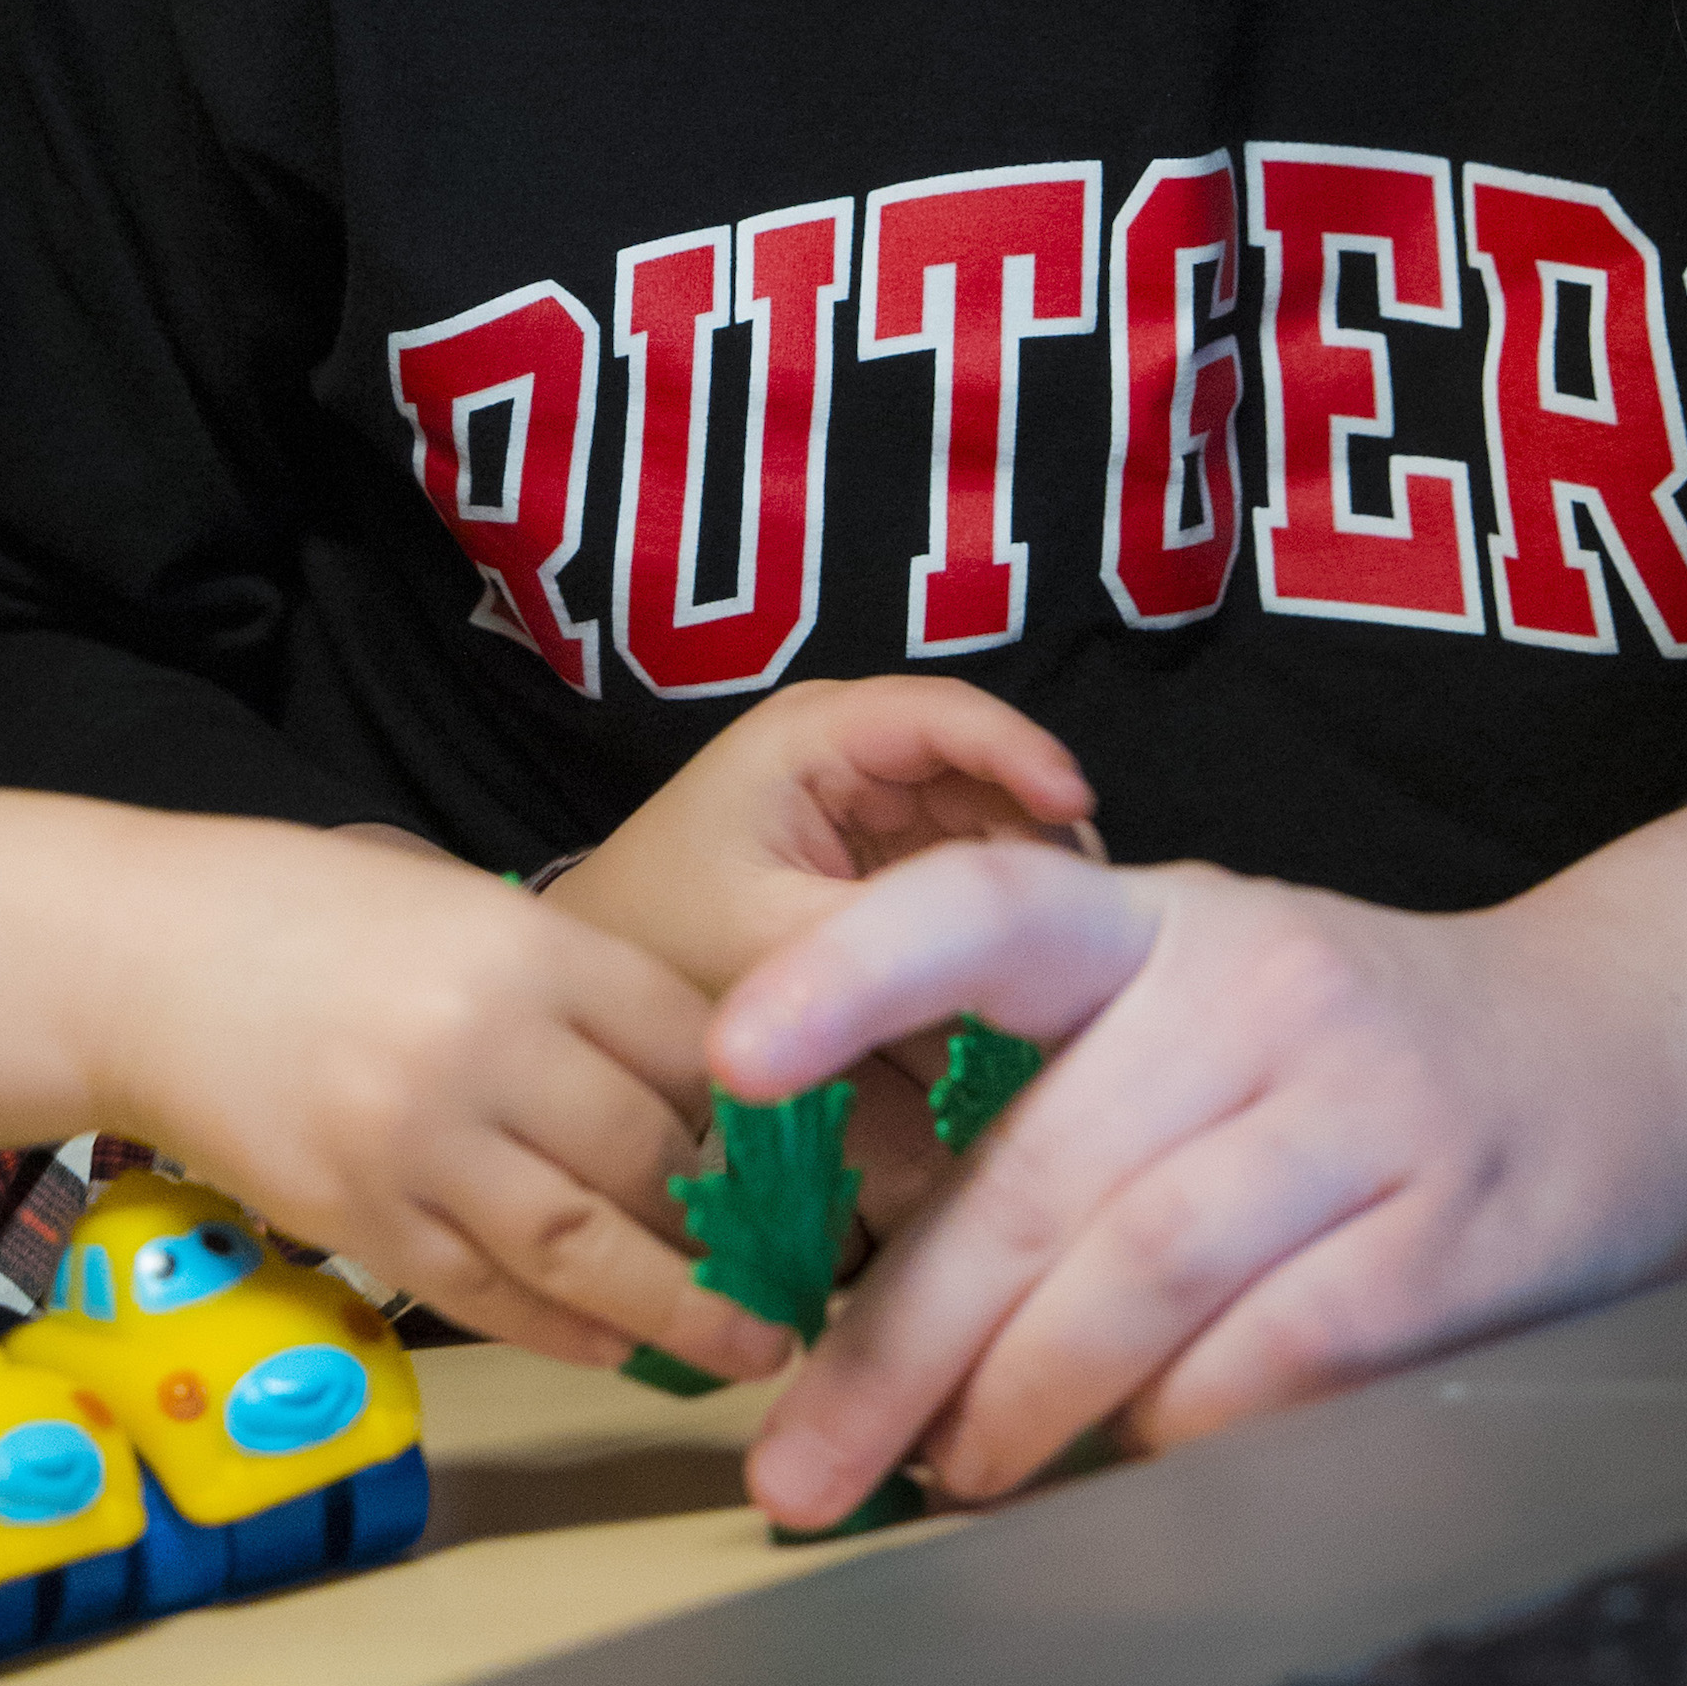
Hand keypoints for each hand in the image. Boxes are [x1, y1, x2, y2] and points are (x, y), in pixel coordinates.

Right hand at [0, 788, 790, 1383]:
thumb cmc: (304, 914)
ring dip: (684, 1308)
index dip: (763, 1112)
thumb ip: (562, 982)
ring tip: (755, 1344)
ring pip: (587, 1248)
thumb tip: (691, 1084)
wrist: (137, 957)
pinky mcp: (358, 1219)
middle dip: (738, 1222)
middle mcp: (482, 1046)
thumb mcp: (452, 902)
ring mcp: (416, 1142)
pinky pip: (488, 1294)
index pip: (689, 1045)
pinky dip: (569, 1329)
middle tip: (801, 1265)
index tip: (811, 1158)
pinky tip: (621, 1345)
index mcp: (521, 947)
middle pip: (654, 1156)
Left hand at [566, 671, 1095, 999]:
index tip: (1078, 807)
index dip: (1018, 751)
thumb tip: (992, 961)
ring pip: (990, 822)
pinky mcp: (887, 851)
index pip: (941, 715)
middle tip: (1085, 919)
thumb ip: (875, 944)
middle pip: (986, 769)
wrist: (601, 970)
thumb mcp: (766, 937)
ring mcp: (877, 797)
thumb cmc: (659, 931)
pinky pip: (967, 866)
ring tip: (1063, 955)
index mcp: (814, 735)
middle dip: (1037, 836)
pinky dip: (994, 911)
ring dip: (1024, 881)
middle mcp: (856, 748)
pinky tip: (1023, 970)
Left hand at [709, 777, 1686, 1532]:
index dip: (850, 972)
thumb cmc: (1341, 1046)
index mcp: (1157, 919)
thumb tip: (866, 1294)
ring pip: (1145, 1276)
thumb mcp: (1193, 1000)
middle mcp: (1255, 991)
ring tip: (953, 1479)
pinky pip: (1277, 1360)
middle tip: (801, 1462)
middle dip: (899, 1338)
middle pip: (1039, 1175)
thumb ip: (1048, 1099)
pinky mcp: (1453, 1236)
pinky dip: (1182, 1432)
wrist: (1619, 1050)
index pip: (985, 907)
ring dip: (1025, 1403)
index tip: (730, 1057)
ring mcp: (1362, 1109)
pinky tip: (1134, 1472)